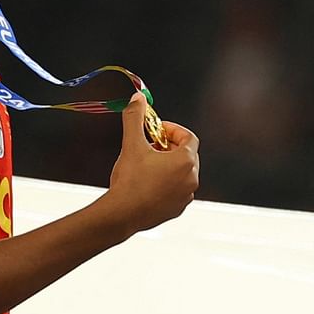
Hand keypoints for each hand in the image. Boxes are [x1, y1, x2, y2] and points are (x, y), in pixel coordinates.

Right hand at [103, 93, 199, 238]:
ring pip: (182, 173)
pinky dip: (167, 183)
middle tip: (150, 145)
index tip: (157, 130)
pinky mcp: (177, 209)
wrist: (122, 214)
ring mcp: (186, 195)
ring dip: (168, 165)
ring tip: (147, 164)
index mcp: (186, 161)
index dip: (173, 130)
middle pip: (186, 154)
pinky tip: (148, 183)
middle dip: (169, 147)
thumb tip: (137, 99)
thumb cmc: (130, 181)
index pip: (189, 137)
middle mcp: (191, 178)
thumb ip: (135, 118)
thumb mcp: (132, 144)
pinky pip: (177, 190)